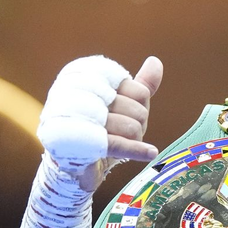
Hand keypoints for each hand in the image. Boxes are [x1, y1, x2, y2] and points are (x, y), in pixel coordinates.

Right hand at [36, 55, 162, 191]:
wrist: (72, 166)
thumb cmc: (98, 130)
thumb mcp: (121, 106)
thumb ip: (139, 85)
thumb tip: (155, 61)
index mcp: (88, 78)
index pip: (138, 90)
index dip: (139, 107)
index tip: (124, 114)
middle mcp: (79, 94)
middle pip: (138, 110)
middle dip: (137, 126)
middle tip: (121, 133)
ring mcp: (79, 119)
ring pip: (132, 128)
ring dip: (133, 141)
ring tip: (117, 143)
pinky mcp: (83, 143)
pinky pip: (119, 144)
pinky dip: (138, 150)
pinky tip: (150, 153)